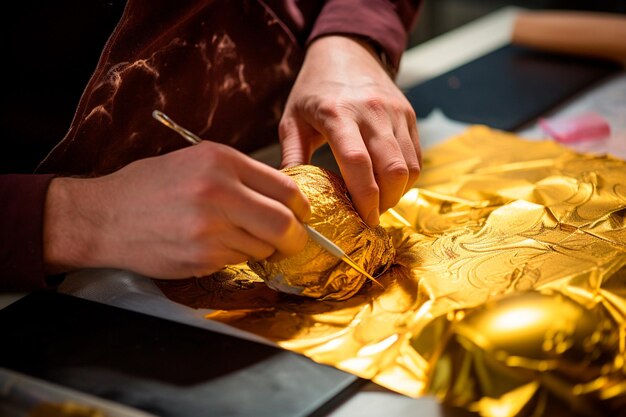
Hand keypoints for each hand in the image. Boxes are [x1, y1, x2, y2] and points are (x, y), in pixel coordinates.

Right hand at [43, 141, 310, 278]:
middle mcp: (218, 192)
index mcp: (221, 161)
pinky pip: (237, 261)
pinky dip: (232, 256)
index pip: (286, 188)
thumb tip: (285, 200)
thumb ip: (242, 176)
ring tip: (227, 234)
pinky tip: (206, 244)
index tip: (303, 216)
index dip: (301, 207)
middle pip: (283, 223)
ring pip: (262, 247)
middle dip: (294, 237)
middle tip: (291, 240)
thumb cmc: (151, 186)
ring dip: (257, 246)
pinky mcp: (201, 257)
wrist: (104, 216)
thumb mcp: (197, 162)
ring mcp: (209, 228)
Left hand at [279, 35, 420, 225]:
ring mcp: (395, 113)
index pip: (358, 163)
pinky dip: (406, 178)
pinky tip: (387, 183)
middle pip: (392, 170)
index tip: (360, 222)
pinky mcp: (409, 115)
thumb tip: (290, 196)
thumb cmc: (314, 89)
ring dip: (397, 193)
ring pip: (410, 167)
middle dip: (384, 203)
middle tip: (368, 216)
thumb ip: (292, 156)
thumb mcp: (292, 118)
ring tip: (377, 201)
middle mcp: (372, 112)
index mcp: (338, 113)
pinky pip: (417, 157)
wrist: (347, 50)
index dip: (363, 198)